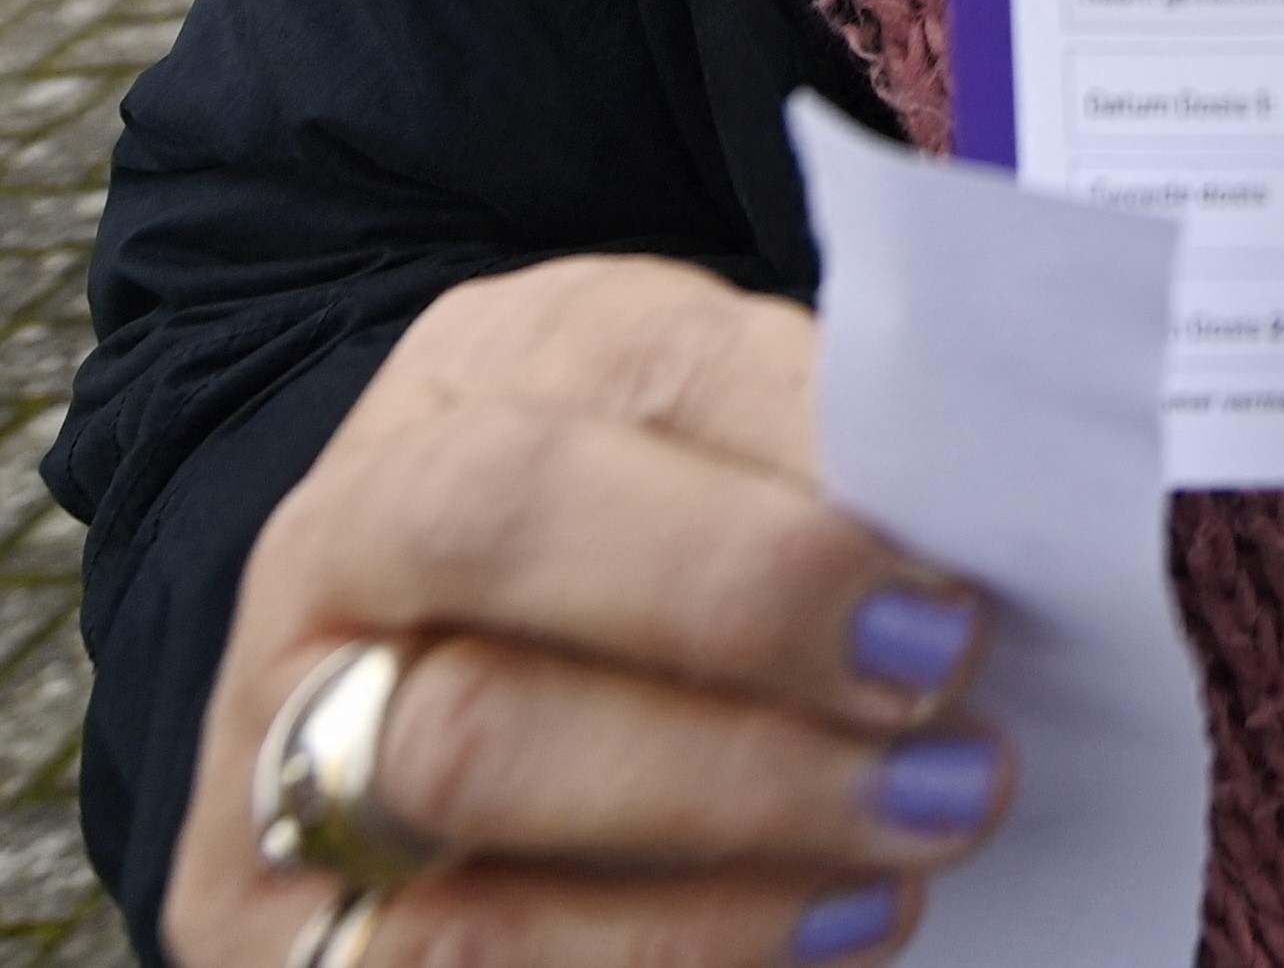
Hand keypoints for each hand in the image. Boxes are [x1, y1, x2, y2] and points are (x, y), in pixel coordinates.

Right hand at [165, 259, 1003, 967]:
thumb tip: (1000, 508)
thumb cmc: (662, 546)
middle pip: (504, 532)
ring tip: (923, 830)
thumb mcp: (727, 460)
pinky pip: (453, 954)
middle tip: (944, 682)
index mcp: (481, 381)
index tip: (953, 584)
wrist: (461, 680)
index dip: (793, 463)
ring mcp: (284, 743)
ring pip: (468, 752)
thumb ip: (829, 469)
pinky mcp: (282, 936)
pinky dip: (667, 949)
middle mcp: (344, 543)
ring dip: (728, 804)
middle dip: (743, 608)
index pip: (626, 374)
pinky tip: (835, 929)